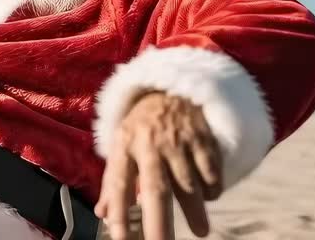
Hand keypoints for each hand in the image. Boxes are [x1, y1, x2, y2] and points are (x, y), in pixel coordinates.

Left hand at [96, 92, 222, 239]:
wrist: (172, 89)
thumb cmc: (142, 126)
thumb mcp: (121, 145)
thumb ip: (113, 181)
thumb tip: (102, 214)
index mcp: (124, 146)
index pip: (118, 185)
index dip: (119, 214)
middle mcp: (150, 145)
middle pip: (155, 189)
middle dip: (158, 223)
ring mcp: (178, 141)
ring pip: (188, 183)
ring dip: (195, 210)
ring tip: (200, 231)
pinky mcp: (203, 138)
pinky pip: (210, 171)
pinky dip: (212, 189)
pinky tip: (209, 196)